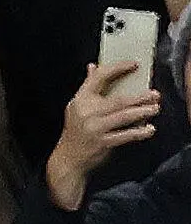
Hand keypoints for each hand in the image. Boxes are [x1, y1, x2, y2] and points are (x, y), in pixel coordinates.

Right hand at [45, 60, 163, 208]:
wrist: (68, 158)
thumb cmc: (76, 130)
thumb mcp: (77, 106)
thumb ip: (88, 87)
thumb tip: (93, 66)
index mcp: (81, 99)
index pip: (99, 77)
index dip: (117, 68)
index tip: (133, 64)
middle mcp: (87, 112)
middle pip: (118, 100)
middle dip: (139, 97)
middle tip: (154, 94)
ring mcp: (94, 128)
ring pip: (124, 116)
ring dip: (142, 112)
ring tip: (155, 108)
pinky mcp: (102, 142)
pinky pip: (125, 135)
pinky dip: (139, 132)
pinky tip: (149, 129)